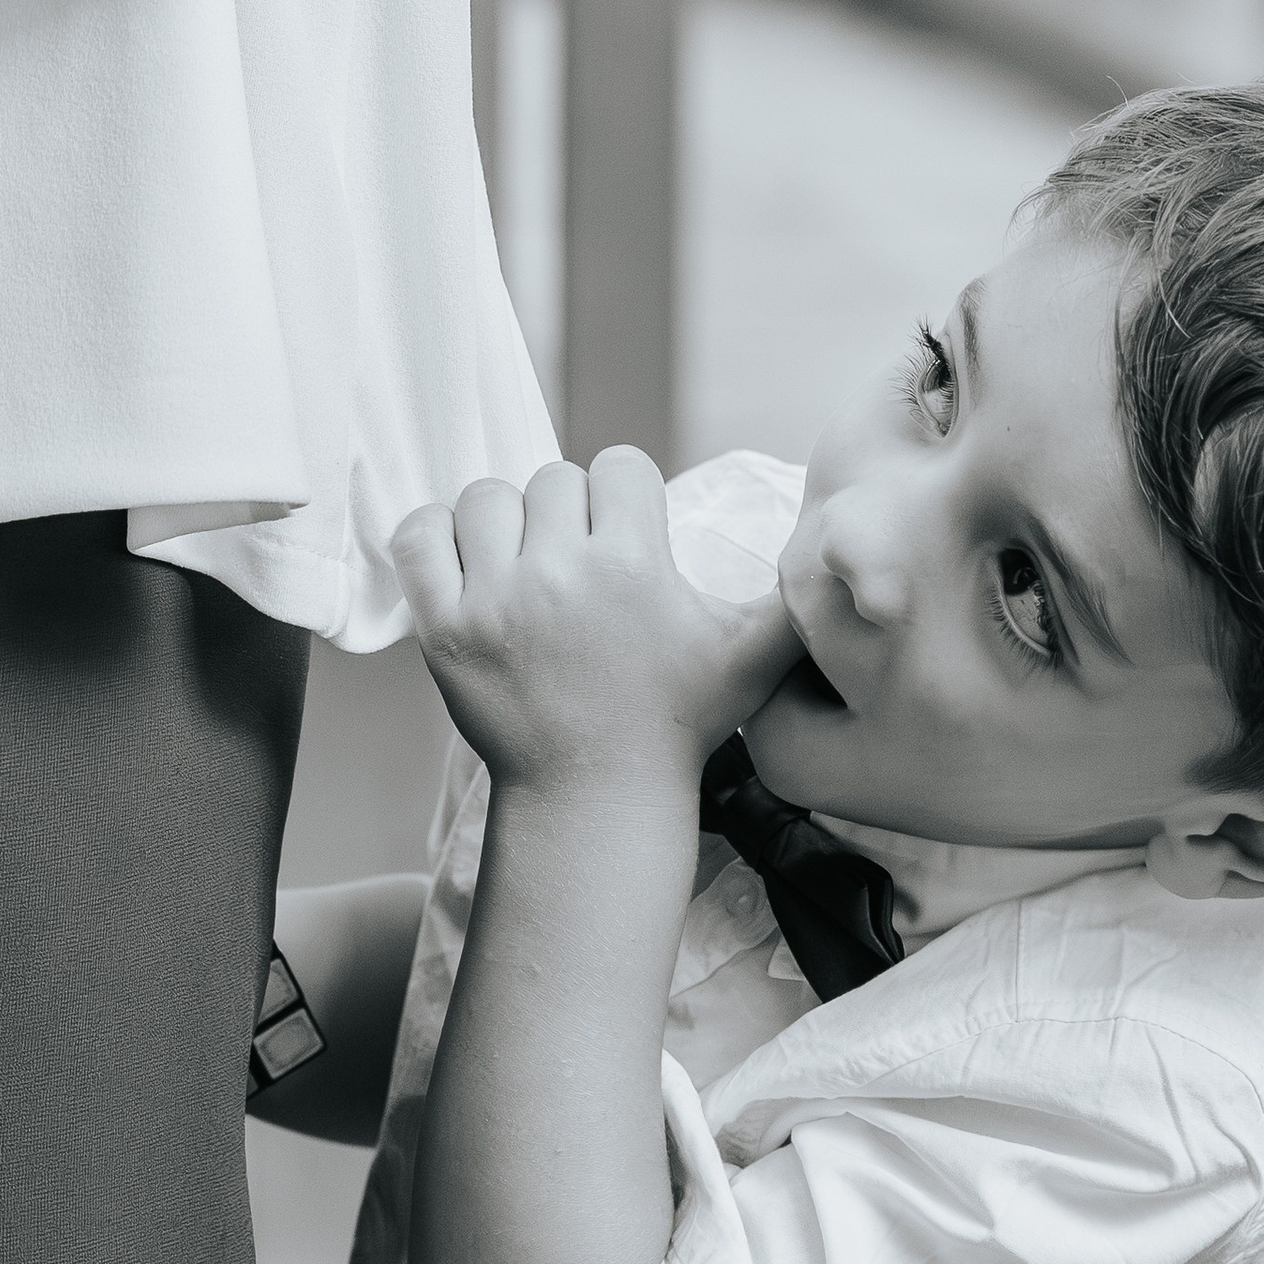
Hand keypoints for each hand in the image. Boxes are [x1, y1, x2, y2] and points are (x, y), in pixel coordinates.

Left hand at [393, 450, 800, 805]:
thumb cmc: (677, 726)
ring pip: (488, 497)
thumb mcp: (754, 660)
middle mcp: (561, 574)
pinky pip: (419, 536)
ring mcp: (495, 601)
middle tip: (579, 572)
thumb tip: (844, 563)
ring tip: (527, 568)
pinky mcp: (445, 630)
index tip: (627, 546)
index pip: (620, 467)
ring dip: (508, 523)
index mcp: (635, 566)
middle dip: (571, 515)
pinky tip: (468, 562)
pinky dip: (437, 536)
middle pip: (554, 479)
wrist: (596, 796)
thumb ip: (798, 603)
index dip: (627, 500)